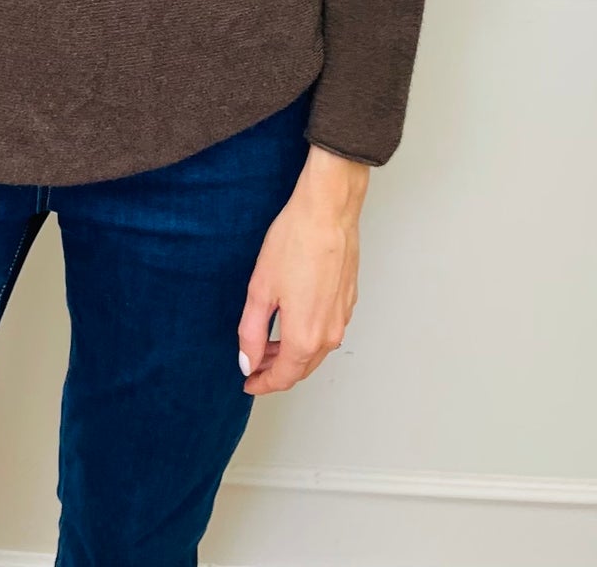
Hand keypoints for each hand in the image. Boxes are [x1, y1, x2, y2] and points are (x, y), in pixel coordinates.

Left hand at [236, 146, 369, 394]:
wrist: (328, 212)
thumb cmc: (295, 242)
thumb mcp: (261, 289)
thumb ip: (251, 332)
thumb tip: (247, 361)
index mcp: (305, 337)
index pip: (283, 377)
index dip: (262, 384)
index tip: (248, 381)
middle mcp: (329, 334)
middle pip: (301, 368)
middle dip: (275, 370)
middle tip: (253, 363)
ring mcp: (343, 318)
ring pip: (316, 351)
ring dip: (292, 354)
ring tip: (268, 342)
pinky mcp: (349, 301)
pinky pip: (328, 332)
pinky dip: (308, 337)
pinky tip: (292, 320)